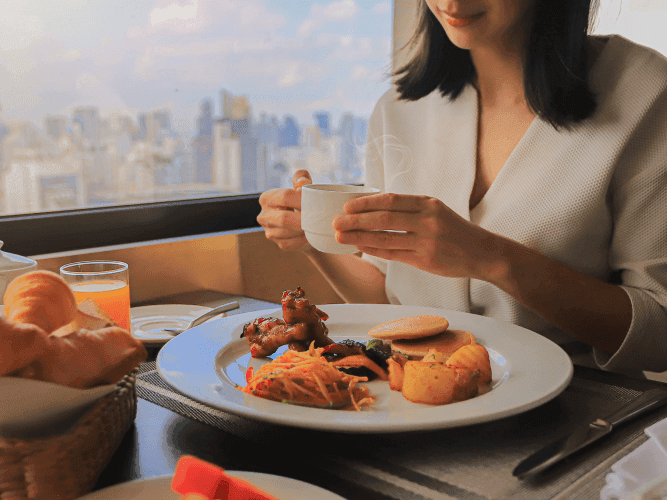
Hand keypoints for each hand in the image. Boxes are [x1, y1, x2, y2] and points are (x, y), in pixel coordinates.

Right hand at [257, 170, 313, 251]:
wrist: (303, 222)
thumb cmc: (301, 201)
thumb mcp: (301, 187)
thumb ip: (301, 179)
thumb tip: (303, 181)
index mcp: (266, 198)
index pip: (284, 197)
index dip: (301, 199)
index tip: (316, 202)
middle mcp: (263, 216)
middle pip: (284, 218)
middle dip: (303, 218)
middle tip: (319, 217)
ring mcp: (269, 231)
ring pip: (287, 232)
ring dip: (304, 230)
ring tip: (318, 226)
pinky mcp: (278, 243)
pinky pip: (291, 244)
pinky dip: (303, 240)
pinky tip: (312, 236)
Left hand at [333, 193, 498, 279]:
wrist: (482, 252)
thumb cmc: (454, 230)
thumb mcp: (435, 210)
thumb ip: (409, 209)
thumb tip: (374, 208)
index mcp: (428, 203)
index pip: (390, 200)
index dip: (365, 203)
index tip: (347, 205)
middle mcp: (427, 220)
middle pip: (383, 219)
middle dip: (356, 220)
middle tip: (336, 221)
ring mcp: (426, 242)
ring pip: (385, 238)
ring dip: (359, 238)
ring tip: (341, 236)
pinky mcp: (425, 260)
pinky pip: (393, 255)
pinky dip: (374, 250)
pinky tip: (360, 248)